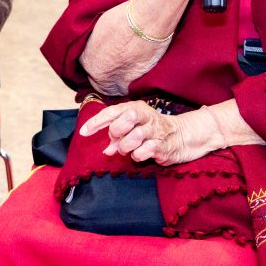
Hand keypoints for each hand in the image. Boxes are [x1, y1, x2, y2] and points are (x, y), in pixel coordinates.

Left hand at [80, 101, 220, 165]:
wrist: (183, 136)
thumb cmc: (152, 131)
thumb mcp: (134, 128)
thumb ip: (118, 137)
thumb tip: (105, 150)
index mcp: (136, 108)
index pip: (112, 112)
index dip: (96, 123)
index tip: (83, 133)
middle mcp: (145, 117)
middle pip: (123, 121)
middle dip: (116, 133)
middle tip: (117, 140)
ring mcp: (154, 131)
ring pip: (131, 140)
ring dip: (125, 148)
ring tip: (129, 149)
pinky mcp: (161, 146)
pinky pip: (141, 153)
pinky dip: (137, 156)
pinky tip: (141, 154)